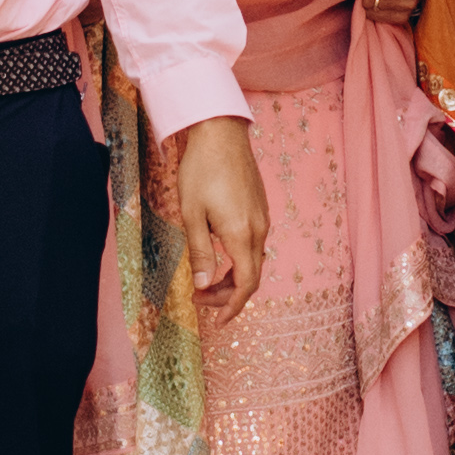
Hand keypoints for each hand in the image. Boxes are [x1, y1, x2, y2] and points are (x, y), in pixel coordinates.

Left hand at [173, 113, 267, 326]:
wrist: (221, 132)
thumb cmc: (201, 170)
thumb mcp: (192, 214)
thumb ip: (199, 252)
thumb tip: (202, 285)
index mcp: (241, 235)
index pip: (245, 285)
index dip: (232, 307)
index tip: (217, 321)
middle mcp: (258, 230)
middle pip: (251, 277)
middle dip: (227, 296)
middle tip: (201, 300)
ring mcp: (262, 218)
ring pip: (253, 260)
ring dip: (232, 277)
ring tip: (207, 281)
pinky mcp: (260, 208)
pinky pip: (254, 244)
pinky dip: (238, 260)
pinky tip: (219, 254)